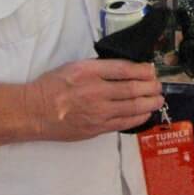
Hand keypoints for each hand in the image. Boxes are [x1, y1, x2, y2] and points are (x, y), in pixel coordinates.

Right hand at [26, 59, 162, 139]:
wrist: (34, 112)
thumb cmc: (53, 85)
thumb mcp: (74, 66)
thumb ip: (98, 67)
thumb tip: (124, 68)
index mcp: (89, 71)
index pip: (123, 69)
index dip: (142, 70)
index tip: (151, 70)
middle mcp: (96, 91)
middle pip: (131, 88)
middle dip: (150, 87)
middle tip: (159, 85)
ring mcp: (97, 112)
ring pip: (131, 106)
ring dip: (149, 102)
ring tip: (158, 99)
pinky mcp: (96, 128)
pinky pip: (123, 123)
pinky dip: (138, 118)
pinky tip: (146, 114)